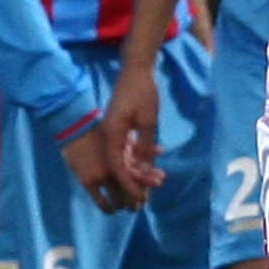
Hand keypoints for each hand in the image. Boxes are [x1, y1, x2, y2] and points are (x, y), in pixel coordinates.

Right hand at [61, 123, 142, 213]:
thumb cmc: (100, 130)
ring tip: (127, 208)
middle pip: (131, 190)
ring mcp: (100, 176)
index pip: (139, 176)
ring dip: (124, 205)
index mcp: (124, 157)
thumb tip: (162, 150)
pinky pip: (100, 201)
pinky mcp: (87, 182)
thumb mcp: (123, 135)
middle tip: (138, 207)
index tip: (147, 196)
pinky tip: (111, 211)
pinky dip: (108, 208)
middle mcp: (114, 169)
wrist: (74, 129)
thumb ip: (141, 145)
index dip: (145, 186)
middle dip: (137, 200)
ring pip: (118, 199)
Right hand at [101, 62, 166, 202]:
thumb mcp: (148, 119)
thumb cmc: (142, 93)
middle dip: (136, 181)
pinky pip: (128, 149)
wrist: (135, 71)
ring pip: (125, 159)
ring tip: (159, 179)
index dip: (129, 183)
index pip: (118, 166)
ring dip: (141, 170)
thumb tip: (144, 166)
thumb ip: (145, 143)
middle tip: (152, 193)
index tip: (140, 197)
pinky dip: (140, 157)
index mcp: (112, 135)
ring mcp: (113, 133)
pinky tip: (155, 162)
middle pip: (120, 166)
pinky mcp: (119, 128)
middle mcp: (109, 136)